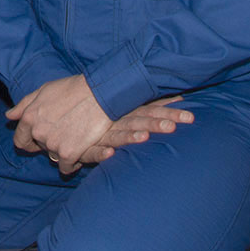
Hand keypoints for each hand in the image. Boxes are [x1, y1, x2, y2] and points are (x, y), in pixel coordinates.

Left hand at [7, 75, 111, 173]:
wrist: (99, 94)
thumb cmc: (73, 89)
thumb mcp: (44, 90)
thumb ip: (25, 105)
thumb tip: (9, 116)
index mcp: (29, 117)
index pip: (20, 140)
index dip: (30, 141)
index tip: (39, 141)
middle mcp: (38, 132)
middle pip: (41, 147)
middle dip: (50, 142)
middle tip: (66, 131)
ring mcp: (53, 144)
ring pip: (54, 157)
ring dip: (63, 151)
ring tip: (76, 138)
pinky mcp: (69, 154)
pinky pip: (66, 168)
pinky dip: (73, 163)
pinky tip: (81, 152)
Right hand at [74, 96, 192, 165]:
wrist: (59, 116)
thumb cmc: (95, 114)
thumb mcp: (119, 108)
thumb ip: (144, 105)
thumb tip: (178, 96)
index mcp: (124, 110)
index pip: (150, 109)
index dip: (170, 111)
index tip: (191, 117)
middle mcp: (114, 120)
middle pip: (139, 120)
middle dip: (157, 123)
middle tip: (175, 126)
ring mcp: (98, 133)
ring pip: (117, 135)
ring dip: (130, 137)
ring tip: (144, 138)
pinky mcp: (83, 147)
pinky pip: (91, 151)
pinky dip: (100, 153)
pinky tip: (110, 154)